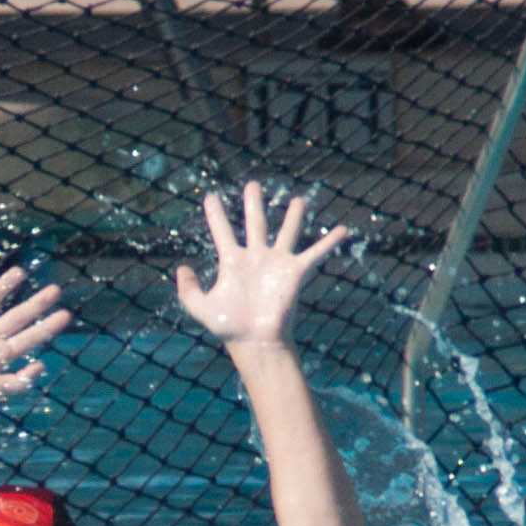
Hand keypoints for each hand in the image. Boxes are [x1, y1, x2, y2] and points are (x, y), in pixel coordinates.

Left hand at [173, 183, 349, 351]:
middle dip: (253, 204)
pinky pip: (315, 253)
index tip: (209, 196)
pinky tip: (343, 230)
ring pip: (286, 232)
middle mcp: (255, 258)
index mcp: (232, 262)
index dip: (215, 214)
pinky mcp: (295, 272)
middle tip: (252, 184)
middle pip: (255, 223)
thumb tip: (182, 267)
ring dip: (293, 216)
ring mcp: (276, 263)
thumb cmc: (229, 327)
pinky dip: (329, 242)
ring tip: (299, 199)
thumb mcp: (200, 307)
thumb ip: (188, 289)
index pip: (222, 231)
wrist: (256, 341)